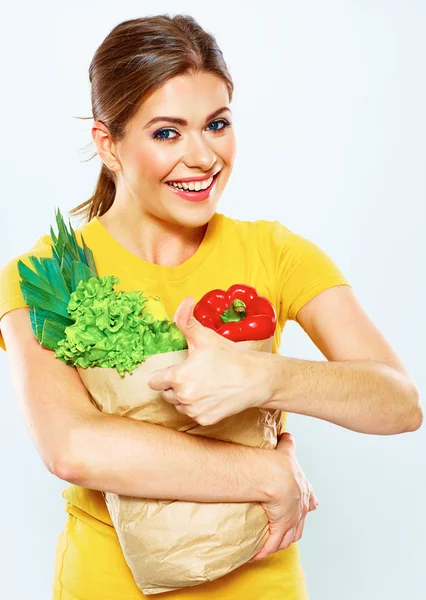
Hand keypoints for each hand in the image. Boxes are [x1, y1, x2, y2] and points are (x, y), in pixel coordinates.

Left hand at [147, 296, 267, 425]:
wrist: (255, 379)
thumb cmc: (230, 356)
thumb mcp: (205, 336)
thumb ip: (186, 320)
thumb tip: (184, 300)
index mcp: (178, 377)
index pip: (153, 382)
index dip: (163, 374)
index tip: (175, 370)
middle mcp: (183, 397)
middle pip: (166, 393)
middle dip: (175, 385)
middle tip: (194, 374)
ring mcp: (194, 411)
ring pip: (179, 405)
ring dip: (185, 397)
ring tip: (204, 384)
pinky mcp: (205, 420)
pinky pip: (193, 414)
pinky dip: (199, 407)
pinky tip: (211, 395)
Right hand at [249, 432, 317, 561]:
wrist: (275, 476)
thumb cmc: (280, 463)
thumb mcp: (287, 451)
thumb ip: (288, 443)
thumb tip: (287, 434)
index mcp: (303, 489)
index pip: (310, 500)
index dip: (308, 504)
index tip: (309, 507)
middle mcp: (300, 507)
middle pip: (301, 523)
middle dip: (295, 528)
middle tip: (288, 531)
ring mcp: (291, 519)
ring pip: (289, 536)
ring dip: (282, 542)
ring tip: (272, 545)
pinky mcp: (279, 528)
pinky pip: (272, 543)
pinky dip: (265, 550)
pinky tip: (256, 555)